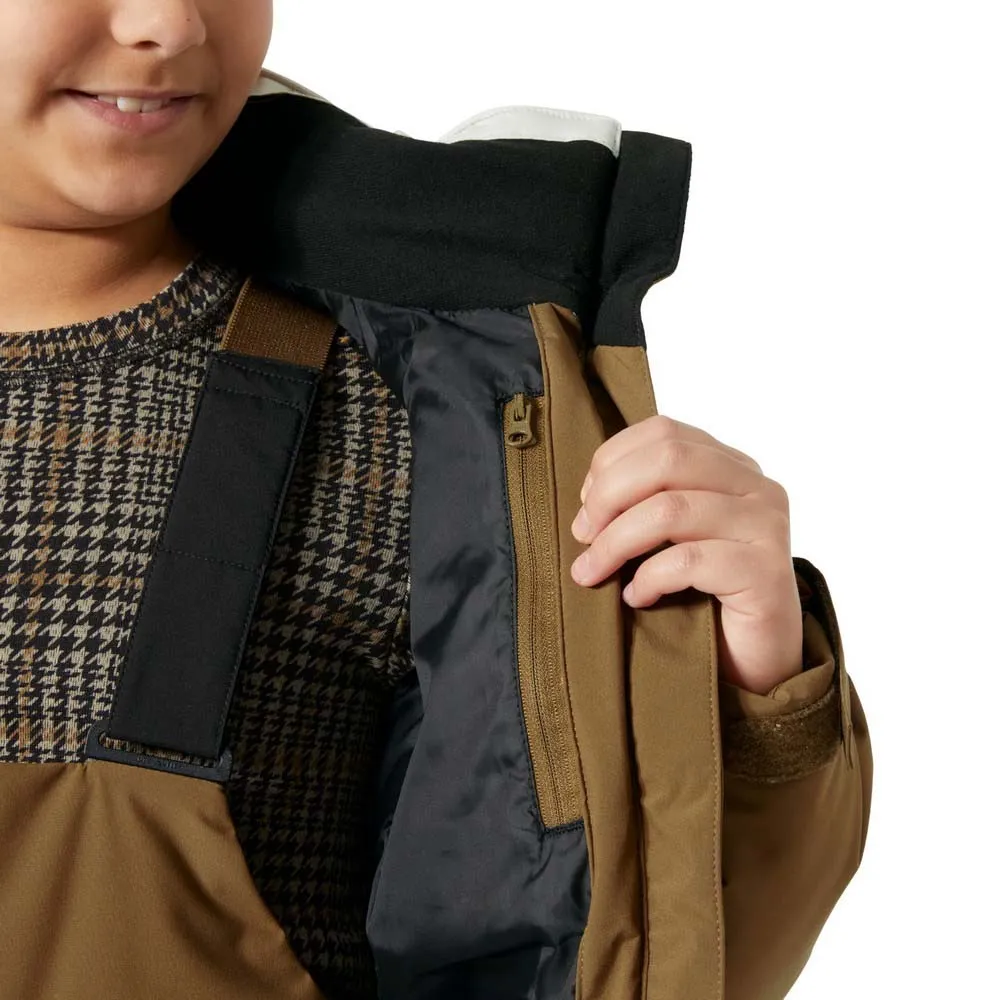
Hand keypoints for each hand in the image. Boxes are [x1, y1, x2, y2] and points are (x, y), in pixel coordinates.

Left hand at [569, 415, 802, 694]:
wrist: (756, 662)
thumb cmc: (703, 596)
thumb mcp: (669, 537)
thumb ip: (643, 503)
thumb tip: (588, 499)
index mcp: (731, 466)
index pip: (664, 432)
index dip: (612, 461)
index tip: (586, 504)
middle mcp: (756, 486)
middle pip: (668, 458)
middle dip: (609, 496)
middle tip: (582, 536)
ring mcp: (766, 526)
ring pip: (672, 509)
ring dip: (616, 543)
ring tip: (593, 572)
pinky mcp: (766, 572)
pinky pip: (689, 561)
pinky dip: (648, 578)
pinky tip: (636, 597)